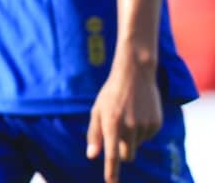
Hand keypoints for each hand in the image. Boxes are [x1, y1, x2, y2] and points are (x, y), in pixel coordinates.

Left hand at [87, 59, 162, 181]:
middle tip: (117, 135)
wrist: (135, 75)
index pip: (112, 155)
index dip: (112, 171)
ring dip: (131, 138)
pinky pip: (147, 137)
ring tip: (128, 116)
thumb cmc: (111, 94)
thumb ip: (94, 134)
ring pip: (137, 145)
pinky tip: (138, 114)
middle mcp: (129, 128)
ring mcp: (145, 127)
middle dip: (121, 152)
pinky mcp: (156, 124)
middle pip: (127, 156)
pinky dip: (142, 131)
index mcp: (111, 124)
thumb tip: (92, 156)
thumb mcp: (97, 111)